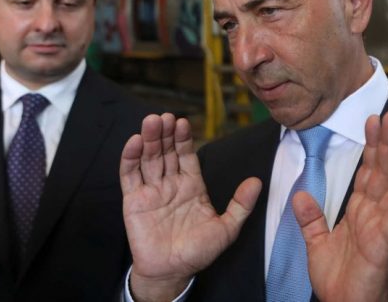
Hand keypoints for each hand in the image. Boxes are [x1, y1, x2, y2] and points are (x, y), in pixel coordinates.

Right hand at [120, 113, 261, 300]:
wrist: (172, 272)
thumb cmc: (199, 252)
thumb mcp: (227, 228)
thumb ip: (241, 205)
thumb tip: (257, 182)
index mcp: (192, 186)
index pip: (187, 155)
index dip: (184, 139)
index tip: (183, 122)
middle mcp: (171, 184)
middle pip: (167, 152)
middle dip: (166, 134)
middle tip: (165, 116)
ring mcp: (151, 191)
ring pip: (149, 158)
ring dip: (150, 139)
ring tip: (152, 121)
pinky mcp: (133, 201)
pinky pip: (130, 175)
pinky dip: (130, 157)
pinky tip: (135, 142)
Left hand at [295, 110, 387, 301]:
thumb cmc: (338, 279)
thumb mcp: (317, 243)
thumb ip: (311, 218)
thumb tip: (299, 194)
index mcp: (360, 211)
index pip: (368, 171)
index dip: (371, 146)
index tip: (371, 120)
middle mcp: (376, 213)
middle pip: (386, 170)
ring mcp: (385, 224)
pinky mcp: (387, 239)